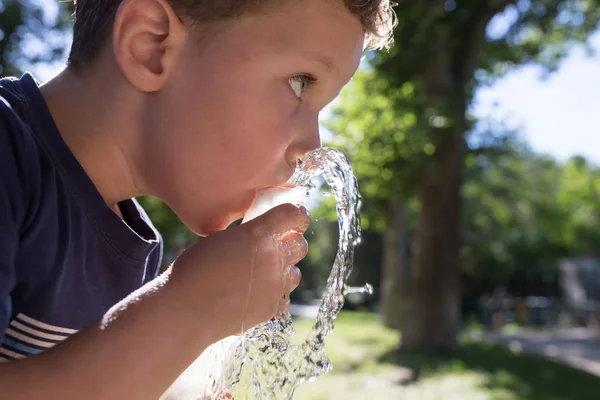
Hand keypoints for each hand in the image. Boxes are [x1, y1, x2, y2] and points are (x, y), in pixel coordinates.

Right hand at [168, 203, 309, 340]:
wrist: (186, 309)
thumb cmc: (194, 269)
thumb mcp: (220, 238)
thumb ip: (247, 234)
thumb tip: (262, 235)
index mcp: (259, 233)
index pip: (293, 215)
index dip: (297, 215)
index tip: (297, 217)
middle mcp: (273, 257)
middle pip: (300, 244)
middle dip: (291, 243)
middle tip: (278, 245)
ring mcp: (275, 285)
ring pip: (295, 272)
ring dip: (284, 269)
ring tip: (264, 272)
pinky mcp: (272, 307)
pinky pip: (283, 296)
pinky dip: (274, 293)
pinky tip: (256, 293)